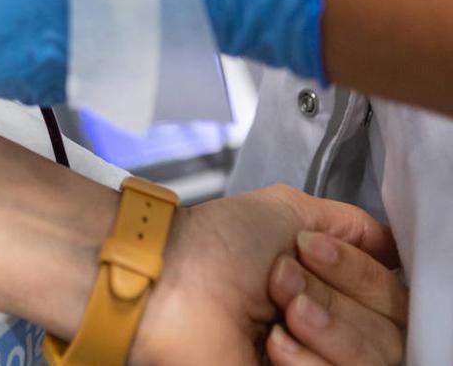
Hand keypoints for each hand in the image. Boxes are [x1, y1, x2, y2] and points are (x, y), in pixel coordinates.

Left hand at [131, 185, 399, 365]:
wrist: (168, 286)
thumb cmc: (214, 246)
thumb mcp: (288, 211)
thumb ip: (348, 224)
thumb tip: (387, 245)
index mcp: (336, 287)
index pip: (395, 295)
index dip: (358, 270)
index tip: (307, 249)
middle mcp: (335, 328)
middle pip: (391, 330)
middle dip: (335, 297)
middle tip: (281, 282)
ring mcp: (320, 360)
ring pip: (377, 358)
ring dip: (324, 327)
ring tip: (274, 313)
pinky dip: (307, 360)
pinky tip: (270, 346)